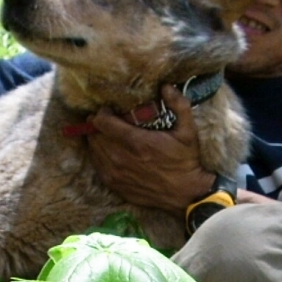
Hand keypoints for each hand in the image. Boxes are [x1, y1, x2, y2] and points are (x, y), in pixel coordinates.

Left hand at [87, 84, 214, 212]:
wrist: (186, 195)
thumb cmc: (186, 161)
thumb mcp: (188, 131)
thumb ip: (179, 105)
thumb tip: (166, 86)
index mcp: (137, 143)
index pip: (102, 122)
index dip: (102, 113)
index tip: (110, 110)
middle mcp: (121, 159)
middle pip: (94, 135)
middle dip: (98, 125)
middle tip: (108, 121)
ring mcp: (116, 174)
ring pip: (93, 150)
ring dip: (97, 140)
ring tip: (107, 135)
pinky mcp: (115, 185)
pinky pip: (97, 165)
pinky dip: (99, 155)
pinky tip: (110, 152)